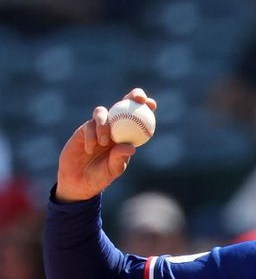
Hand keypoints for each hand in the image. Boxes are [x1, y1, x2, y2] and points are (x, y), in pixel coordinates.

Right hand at [55, 88, 156, 202]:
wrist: (79, 181)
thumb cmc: (101, 176)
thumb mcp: (113, 170)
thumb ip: (120, 158)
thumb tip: (131, 148)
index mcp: (127, 136)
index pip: (138, 117)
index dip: (146, 106)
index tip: (151, 104)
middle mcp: (114, 128)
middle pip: (123, 104)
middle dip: (131, 96)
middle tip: (136, 99)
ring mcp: (98, 127)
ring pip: (102, 112)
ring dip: (104, 124)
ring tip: (104, 143)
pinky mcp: (83, 130)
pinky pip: (88, 126)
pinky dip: (91, 136)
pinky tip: (90, 148)